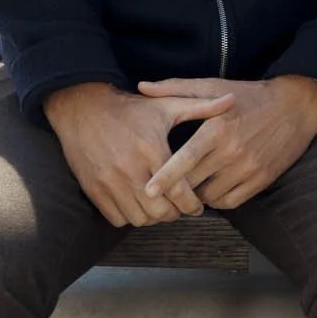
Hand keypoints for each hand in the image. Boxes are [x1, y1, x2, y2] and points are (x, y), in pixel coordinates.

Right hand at [44, 81, 235, 226]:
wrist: (84, 109)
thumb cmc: (132, 109)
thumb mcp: (167, 105)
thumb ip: (202, 106)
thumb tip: (232, 100)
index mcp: (152, 150)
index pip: (179, 191)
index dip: (192, 204)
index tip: (199, 206)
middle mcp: (130, 170)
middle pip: (160, 211)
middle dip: (175, 213)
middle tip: (181, 208)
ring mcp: (109, 182)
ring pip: (139, 218)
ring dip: (153, 217)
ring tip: (162, 207)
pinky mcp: (93, 190)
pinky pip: (116, 218)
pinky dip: (130, 216)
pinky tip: (140, 205)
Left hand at [138, 75, 316, 209]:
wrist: (298, 105)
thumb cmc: (251, 95)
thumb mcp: (215, 86)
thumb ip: (177, 88)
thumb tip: (143, 86)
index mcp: (217, 128)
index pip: (185, 159)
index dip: (165, 177)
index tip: (147, 191)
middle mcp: (233, 150)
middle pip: (193, 183)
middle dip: (178, 188)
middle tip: (167, 187)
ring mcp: (249, 167)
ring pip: (210, 197)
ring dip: (198, 194)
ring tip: (195, 183)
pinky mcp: (262, 179)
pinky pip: (230, 202)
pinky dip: (218, 199)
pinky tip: (215, 187)